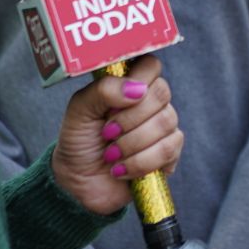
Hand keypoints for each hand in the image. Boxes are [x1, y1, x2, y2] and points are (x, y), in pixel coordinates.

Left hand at [50, 56, 181, 216]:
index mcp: (129, 84)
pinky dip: (140, 162)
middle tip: (107, 133)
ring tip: (111, 155)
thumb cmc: (79, 141)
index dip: (137, 80)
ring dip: (131, 144)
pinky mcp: (170, 153)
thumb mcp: (79, 111)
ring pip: (165, 122)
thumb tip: (135, 89)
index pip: (150, 65)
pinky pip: (170, 148)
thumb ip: (102, 90)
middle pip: (161, 93)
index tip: (113, 103)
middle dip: (129, 119)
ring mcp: (163, 127)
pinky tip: (122, 169)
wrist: (78, 183)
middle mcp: (150, 102)